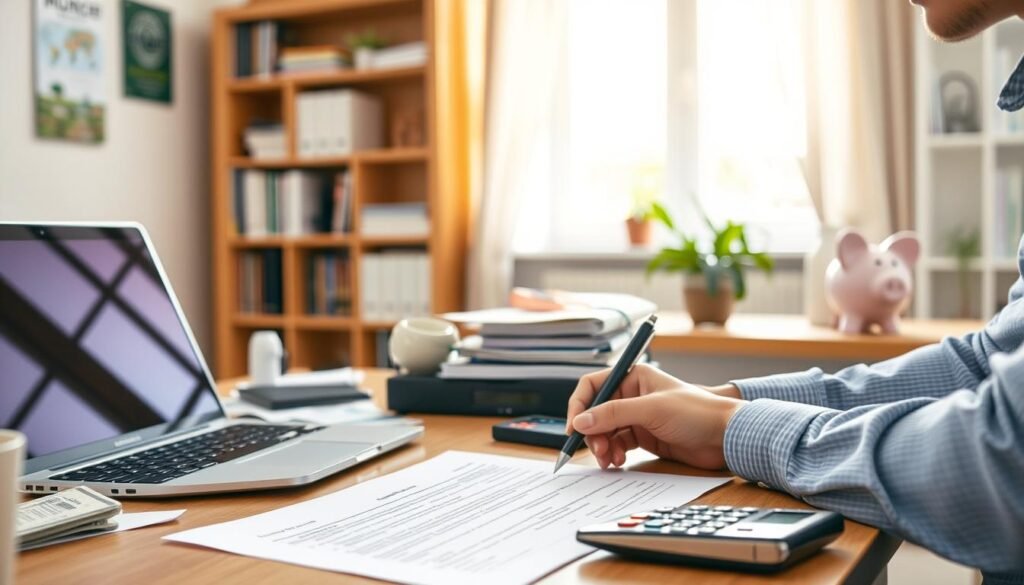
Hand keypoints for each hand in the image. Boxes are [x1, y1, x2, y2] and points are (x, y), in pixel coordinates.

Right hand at [565, 364, 744, 469]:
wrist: (726, 437)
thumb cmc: (696, 412)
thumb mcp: (651, 409)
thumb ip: (613, 414)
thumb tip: (581, 421)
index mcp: (633, 377)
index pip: (594, 386)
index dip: (580, 405)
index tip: (574, 427)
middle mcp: (632, 395)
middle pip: (596, 412)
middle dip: (592, 432)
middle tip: (597, 450)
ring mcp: (638, 417)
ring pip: (605, 431)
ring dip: (602, 446)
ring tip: (609, 459)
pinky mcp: (644, 437)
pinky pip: (618, 444)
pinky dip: (613, 453)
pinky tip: (617, 462)